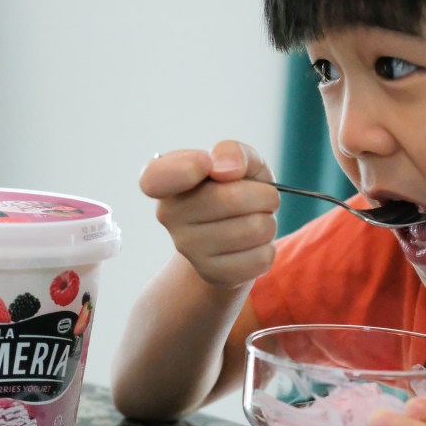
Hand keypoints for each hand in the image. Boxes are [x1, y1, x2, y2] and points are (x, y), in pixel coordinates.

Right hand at [140, 141, 279, 288]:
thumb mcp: (239, 162)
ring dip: (269, 222)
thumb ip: (234, 152)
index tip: (206, 162)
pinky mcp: (212, 274)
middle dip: (264, 195)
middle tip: (260, 197)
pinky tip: (252, 245)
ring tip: (254, 221)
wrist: (232, 239)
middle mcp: (169, 215)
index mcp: (166, 180)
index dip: (184, 168)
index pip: (156, 178)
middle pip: (231, 199)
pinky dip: (268, 248)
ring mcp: (188, 248)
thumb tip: (225, 169)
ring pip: (255, 229)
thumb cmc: (234, 189)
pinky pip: (261, 258)